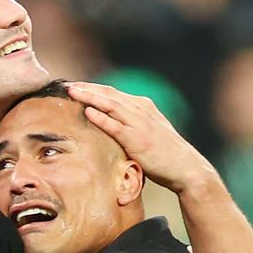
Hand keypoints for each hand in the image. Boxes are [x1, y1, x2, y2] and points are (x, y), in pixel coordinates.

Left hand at [66, 82, 216, 193]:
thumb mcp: (148, 131)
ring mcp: (140, 124)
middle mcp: (141, 110)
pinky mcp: (138, 139)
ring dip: (90, 96)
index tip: (76, 86)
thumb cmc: (165, 153)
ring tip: (72, 92)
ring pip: (110, 104)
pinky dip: (101, 117)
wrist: (185, 167)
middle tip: (67, 84)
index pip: (113, 92)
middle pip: (109, 93)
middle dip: (87, 88)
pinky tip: (88, 111)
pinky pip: (116, 126)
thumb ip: (131, 124)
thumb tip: (110, 124)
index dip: (93, 88)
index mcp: (143, 106)